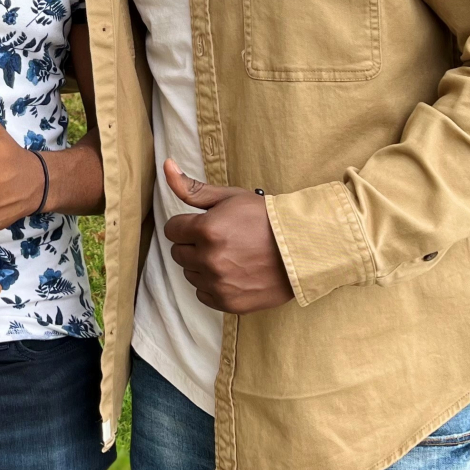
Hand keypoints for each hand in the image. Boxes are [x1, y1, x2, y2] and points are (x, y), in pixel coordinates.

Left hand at [162, 160, 293, 313]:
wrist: (303, 248)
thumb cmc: (266, 219)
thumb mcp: (230, 197)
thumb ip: (193, 188)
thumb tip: (167, 166)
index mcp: (206, 230)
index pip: (172, 230)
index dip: (187, 225)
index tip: (205, 225)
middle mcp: (209, 259)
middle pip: (178, 253)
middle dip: (193, 245)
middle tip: (220, 240)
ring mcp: (219, 283)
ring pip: (190, 274)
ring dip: (202, 266)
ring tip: (230, 256)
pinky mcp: (229, 303)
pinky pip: (203, 294)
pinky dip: (213, 285)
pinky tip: (233, 273)